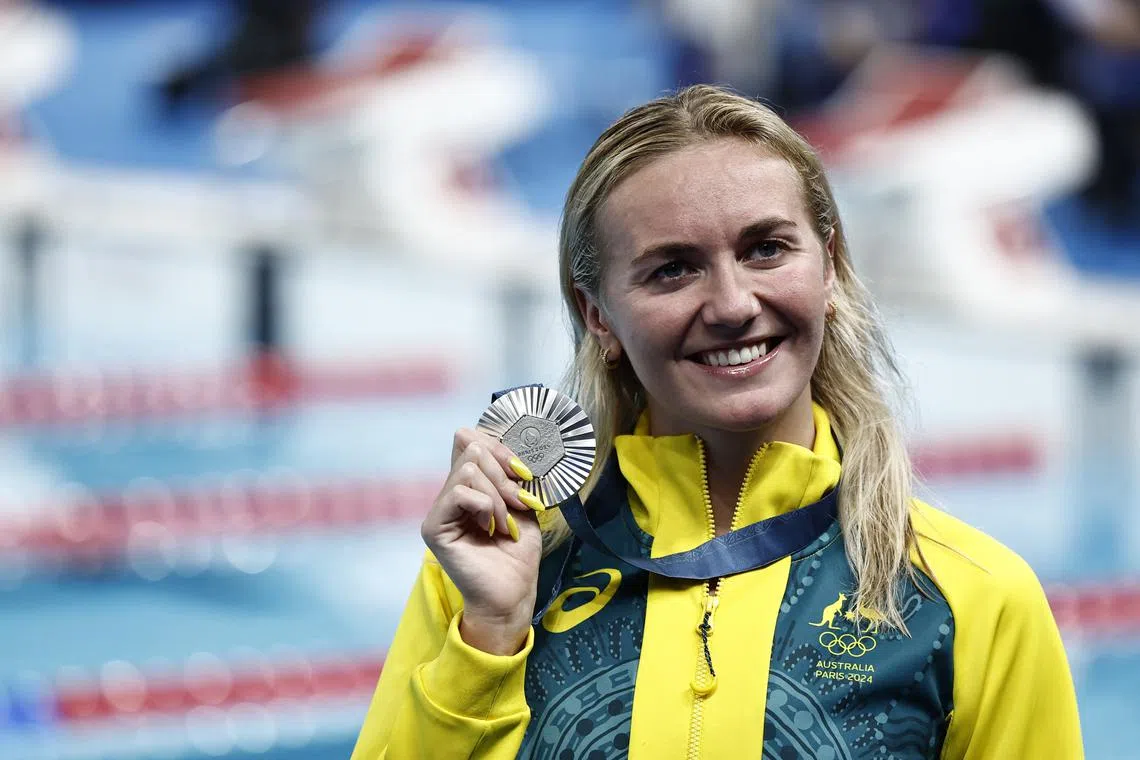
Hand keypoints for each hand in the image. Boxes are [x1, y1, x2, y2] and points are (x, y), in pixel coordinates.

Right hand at [421, 427, 545, 654]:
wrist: (514, 593)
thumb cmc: (518, 554)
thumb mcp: (521, 502)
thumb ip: (509, 472)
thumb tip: (501, 443)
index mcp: (469, 485)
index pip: (470, 439)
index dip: (500, 447)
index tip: (524, 472)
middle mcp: (450, 494)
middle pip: (472, 449)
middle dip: (504, 474)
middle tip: (519, 505)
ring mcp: (439, 510)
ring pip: (468, 469)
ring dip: (498, 495)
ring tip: (506, 523)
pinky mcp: (433, 527)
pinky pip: (458, 493)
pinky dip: (485, 506)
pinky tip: (491, 528)